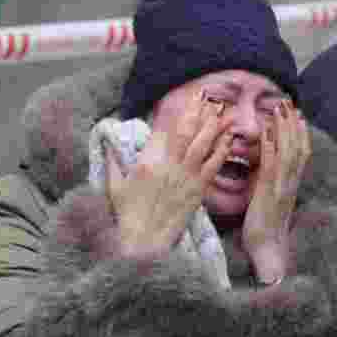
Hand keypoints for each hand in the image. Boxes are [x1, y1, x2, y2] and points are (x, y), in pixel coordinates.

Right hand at [107, 89, 232, 256]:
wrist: (144, 242)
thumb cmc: (127, 215)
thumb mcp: (114, 186)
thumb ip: (113, 162)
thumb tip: (107, 143)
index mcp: (147, 161)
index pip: (163, 129)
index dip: (175, 112)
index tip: (184, 99)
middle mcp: (168, 165)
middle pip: (186, 131)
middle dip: (197, 110)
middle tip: (207, 94)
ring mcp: (185, 177)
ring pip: (202, 144)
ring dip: (214, 125)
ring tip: (223, 110)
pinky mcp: (197, 191)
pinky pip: (213, 166)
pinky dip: (222, 150)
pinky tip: (229, 138)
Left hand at [242, 99, 309, 282]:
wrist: (267, 250)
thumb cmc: (265, 227)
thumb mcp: (270, 200)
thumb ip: (271, 184)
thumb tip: (268, 170)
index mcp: (291, 184)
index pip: (301, 153)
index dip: (300, 132)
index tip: (296, 114)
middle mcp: (290, 183)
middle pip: (297, 147)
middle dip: (293, 124)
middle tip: (288, 103)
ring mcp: (282, 187)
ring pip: (288, 152)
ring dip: (284, 129)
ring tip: (279, 109)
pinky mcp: (269, 192)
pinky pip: (271, 166)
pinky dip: (271, 147)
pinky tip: (267, 133)